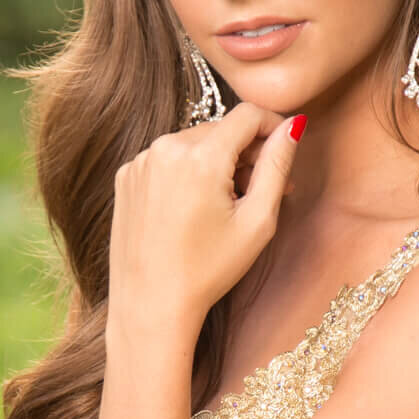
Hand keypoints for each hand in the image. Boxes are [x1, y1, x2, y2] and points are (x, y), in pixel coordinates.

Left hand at [107, 102, 305, 337]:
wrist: (150, 304)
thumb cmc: (208, 270)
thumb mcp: (257, 221)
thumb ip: (276, 166)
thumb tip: (292, 127)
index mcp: (200, 156)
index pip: (247, 115)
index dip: (273, 125)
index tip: (286, 145)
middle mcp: (165, 148)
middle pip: (220, 129)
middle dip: (246, 151)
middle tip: (263, 190)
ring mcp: (141, 161)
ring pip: (194, 144)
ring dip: (216, 162)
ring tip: (227, 204)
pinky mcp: (126, 177)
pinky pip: (167, 160)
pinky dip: (186, 173)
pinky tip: (194, 209)